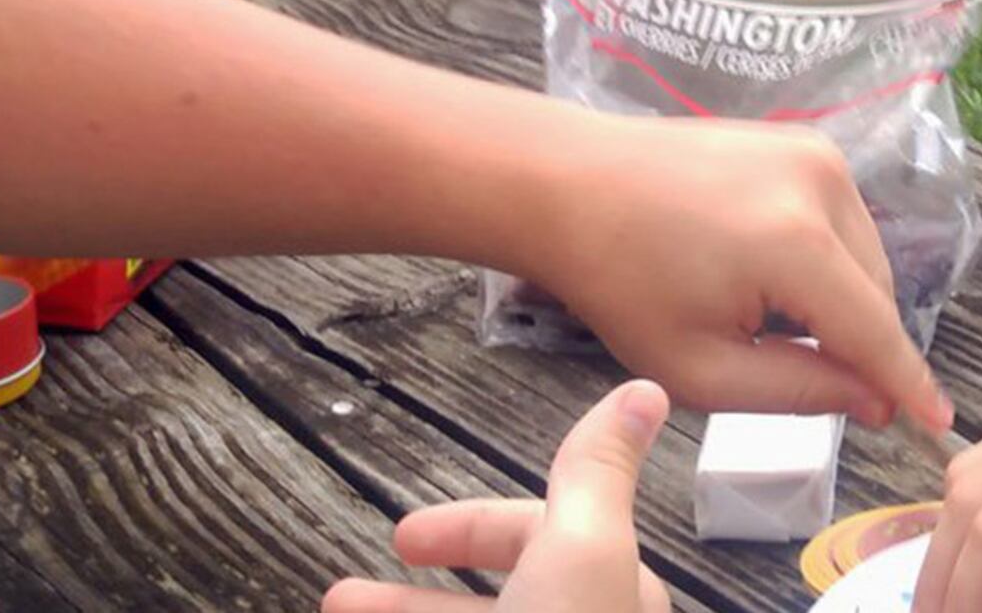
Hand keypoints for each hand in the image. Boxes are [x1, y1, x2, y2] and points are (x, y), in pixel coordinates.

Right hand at [325, 381, 672, 612]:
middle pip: (495, 599)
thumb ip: (597, 472)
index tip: (405, 537)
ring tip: (335, 608)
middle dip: (414, 594)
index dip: (471, 529)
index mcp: (610, 590)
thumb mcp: (583, 548)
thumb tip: (647, 390)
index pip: (536, 540)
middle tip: (350, 596)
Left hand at [514, 112, 947, 430]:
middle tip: (797, 374)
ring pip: (865, 256)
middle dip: (854, 342)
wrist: (569, 184)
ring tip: (764, 319)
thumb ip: (799, 390)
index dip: (908, 383)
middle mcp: (821, 184)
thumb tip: (875, 403)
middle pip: (876, 292)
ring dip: (839, 300)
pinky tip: (767, 277)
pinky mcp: (804, 141)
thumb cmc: (620, 280)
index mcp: (795, 242)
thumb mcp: (701, 367)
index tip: (938, 425)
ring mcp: (815, 152)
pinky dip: (825, 259)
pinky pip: (842, 221)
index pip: (876, 329)